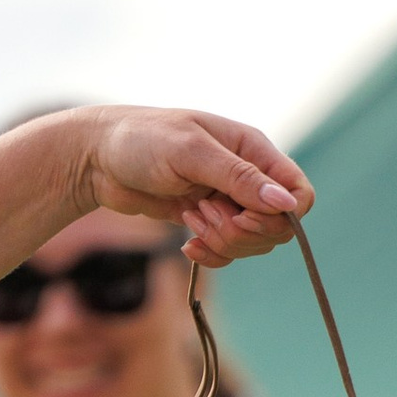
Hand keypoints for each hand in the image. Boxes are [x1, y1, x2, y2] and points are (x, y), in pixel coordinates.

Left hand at [75, 106, 311, 267]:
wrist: (98, 158)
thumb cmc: (140, 140)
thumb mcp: (190, 153)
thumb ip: (239, 178)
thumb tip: (286, 203)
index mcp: (252, 149)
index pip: (299, 193)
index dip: (281, 217)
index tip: (243, 217)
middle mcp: (247, 175)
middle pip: (277, 227)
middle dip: (243, 234)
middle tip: (203, 216)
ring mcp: (229, 200)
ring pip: (254, 245)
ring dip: (223, 244)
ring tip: (190, 221)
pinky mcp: (210, 221)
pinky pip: (229, 253)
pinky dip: (211, 255)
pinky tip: (186, 242)